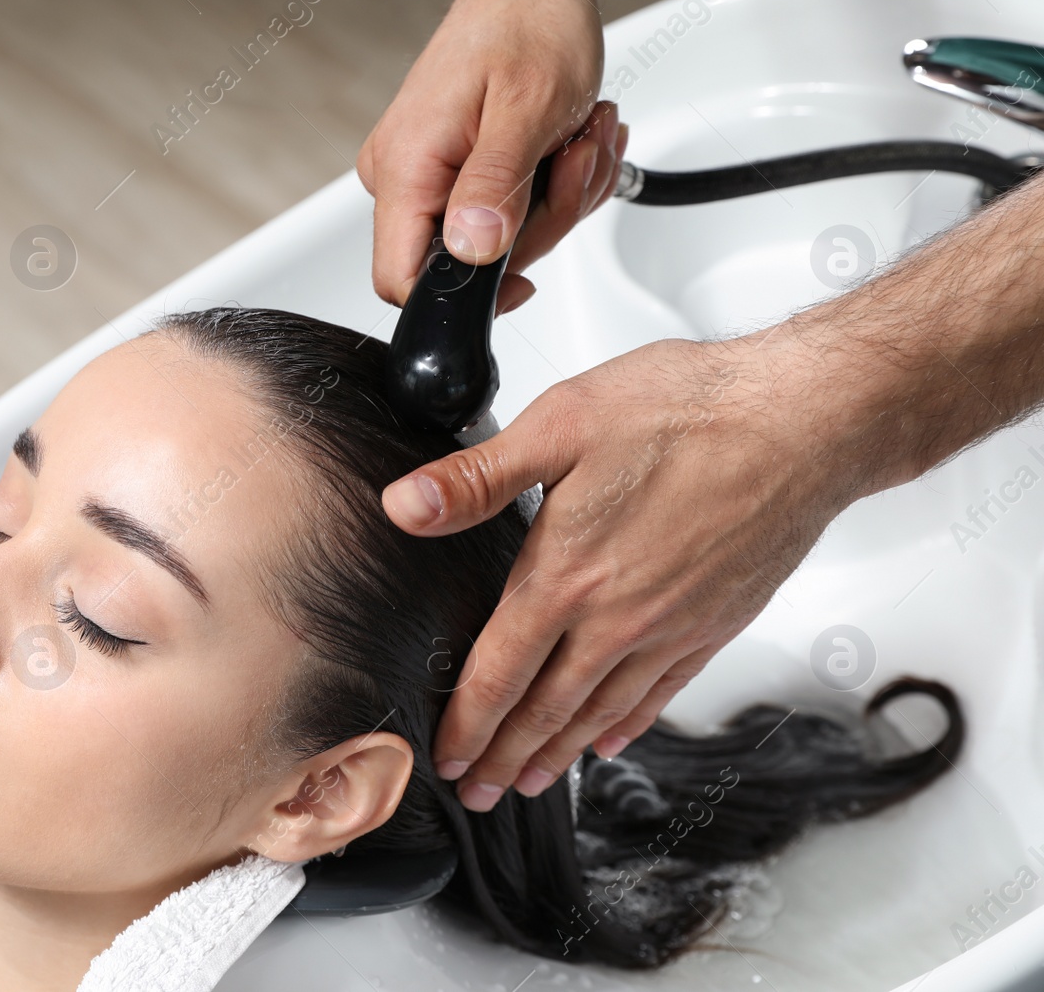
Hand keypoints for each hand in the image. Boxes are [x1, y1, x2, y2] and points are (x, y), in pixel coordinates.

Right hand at [357, 0, 624, 315]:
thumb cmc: (528, 26)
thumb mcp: (527, 110)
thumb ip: (495, 188)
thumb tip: (473, 252)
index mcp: (407, 167)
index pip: (401, 280)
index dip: (464, 298)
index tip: (523, 278)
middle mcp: (403, 176)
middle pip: (468, 265)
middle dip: (542, 222)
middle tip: (574, 160)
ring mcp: (426, 175)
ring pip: (498, 243)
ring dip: (559, 198)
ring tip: (576, 138)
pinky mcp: (452, 171)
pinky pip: (504, 215)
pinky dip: (550, 187)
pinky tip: (565, 143)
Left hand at [380, 332, 860, 811]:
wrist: (802, 422)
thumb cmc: (689, 411)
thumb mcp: (561, 425)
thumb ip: (478, 479)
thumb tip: (403, 506)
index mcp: (567, 573)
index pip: (498, 672)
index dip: (467, 724)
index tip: (446, 758)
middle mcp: (618, 617)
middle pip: (546, 709)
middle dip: (504, 757)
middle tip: (477, 794)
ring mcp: (671, 627)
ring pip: (601, 712)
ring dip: (559, 753)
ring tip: (530, 782)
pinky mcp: (715, 622)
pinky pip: (661, 692)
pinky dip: (628, 725)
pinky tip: (611, 740)